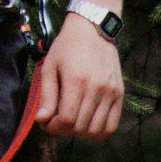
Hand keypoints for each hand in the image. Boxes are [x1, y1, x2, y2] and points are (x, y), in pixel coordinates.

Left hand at [33, 14, 123, 138]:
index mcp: (76, 80)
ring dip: (80, 132)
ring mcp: (110, 92)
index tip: (46, 121)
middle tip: (56, 120)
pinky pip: (112, 126)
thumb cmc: (67, 46)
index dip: (53, 127)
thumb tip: (41, 119)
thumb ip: (46, 95)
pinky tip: (87, 123)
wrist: (93, 29)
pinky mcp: (119, 94)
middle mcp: (96, 88)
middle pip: (80, 127)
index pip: (66, 120)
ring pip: (95, 131)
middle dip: (63, 129)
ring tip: (72, 120)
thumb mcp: (50, 66)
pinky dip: (98, 131)